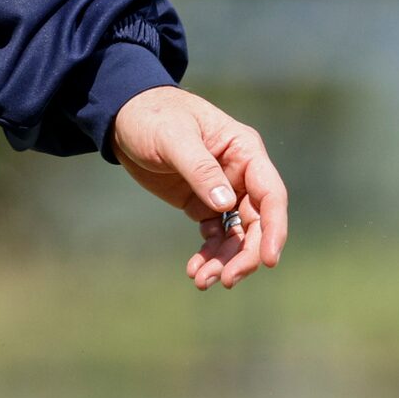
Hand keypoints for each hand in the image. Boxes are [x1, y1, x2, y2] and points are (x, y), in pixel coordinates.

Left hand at [111, 87, 288, 289]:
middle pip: (257, 223)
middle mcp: (240, 173)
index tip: (268, 261)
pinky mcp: (203, 203)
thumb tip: (226, 205)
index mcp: (244, 150)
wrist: (124, 118)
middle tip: (225, 280)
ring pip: (237, 235)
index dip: (275, 228)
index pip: (270, 194)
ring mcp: (223, 190)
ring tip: (201, 280)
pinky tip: (194, 271)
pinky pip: (215, 236)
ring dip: (224, 261)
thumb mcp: (173, 138)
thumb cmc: (153, 117)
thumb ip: (200, 169)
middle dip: (245, 255)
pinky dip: (209, 255)